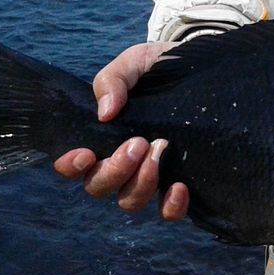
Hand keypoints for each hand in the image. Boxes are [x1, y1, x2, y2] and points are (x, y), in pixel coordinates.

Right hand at [53, 41, 189, 220]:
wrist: (203, 69)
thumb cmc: (160, 68)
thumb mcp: (135, 62)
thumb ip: (113, 80)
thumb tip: (105, 112)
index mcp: (101, 136)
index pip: (72, 164)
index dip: (70, 166)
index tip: (86, 153)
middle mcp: (121, 162)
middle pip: (99, 187)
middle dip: (115, 169)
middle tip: (139, 142)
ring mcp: (149, 175)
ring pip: (130, 201)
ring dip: (141, 182)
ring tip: (161, 149)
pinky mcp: (179, 183)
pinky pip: (167, 212)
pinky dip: (170, 206)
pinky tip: (180, 186)